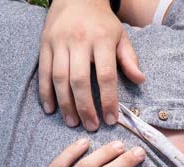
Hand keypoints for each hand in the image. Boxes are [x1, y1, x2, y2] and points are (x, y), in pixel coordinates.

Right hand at [38, 0, 145, 129]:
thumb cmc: (102, 22)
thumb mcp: (120, 36)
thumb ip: (129, 58)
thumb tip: (140, 80)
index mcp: (101, 40)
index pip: (106, 76)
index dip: (109, 100)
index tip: (111, 120)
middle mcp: (78, 41)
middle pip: (79, 80)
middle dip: (85, 107)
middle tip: (91, 127)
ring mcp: (58, 43)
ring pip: (59, 78)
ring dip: (65, 104)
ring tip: (72, 122)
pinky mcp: (44, 44)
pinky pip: (43, 71)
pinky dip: (45, 92)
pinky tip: (50, 109)